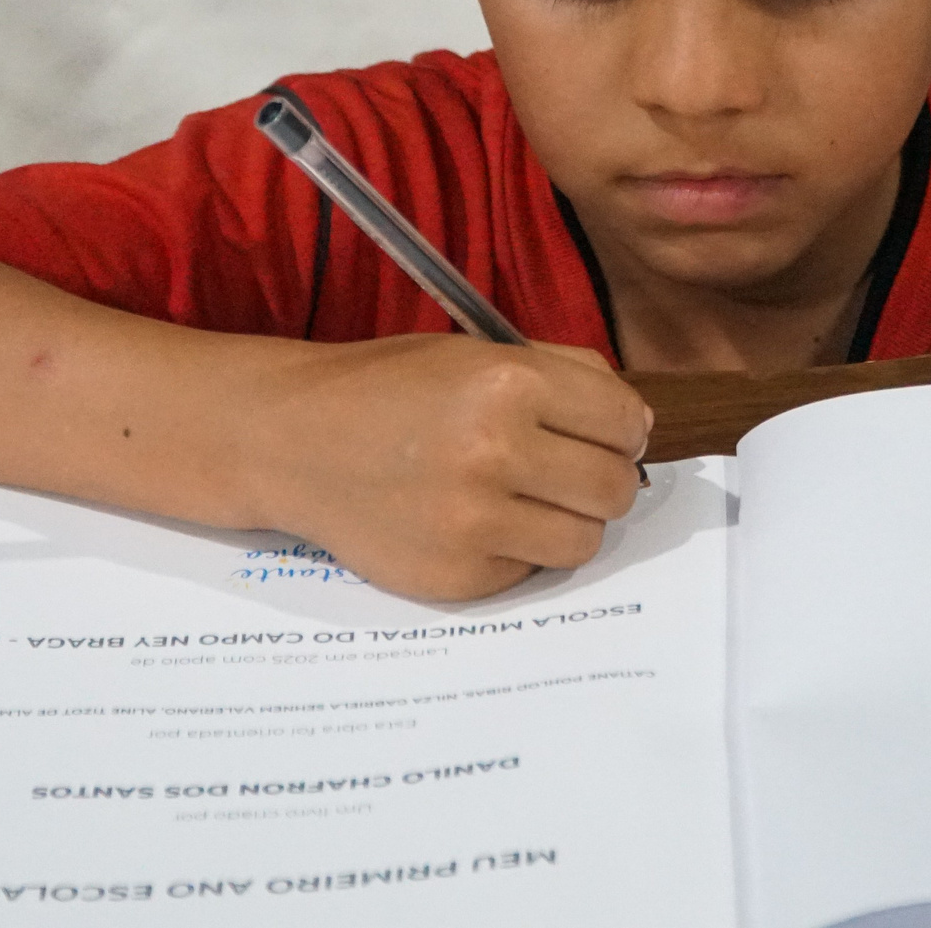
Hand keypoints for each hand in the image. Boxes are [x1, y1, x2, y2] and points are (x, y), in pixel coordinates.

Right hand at [240, 336, 651, 600]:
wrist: (293, 441)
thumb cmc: (389, 389)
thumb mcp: (475, 352)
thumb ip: (564, 374)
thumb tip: (638, 423)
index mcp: (508, 384)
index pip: (625, 422)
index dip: (624, 429)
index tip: (606, 433)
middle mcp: (495, 452)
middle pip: (614, 488)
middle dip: (602, 478)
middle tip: (567, 469)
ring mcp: (473, 523)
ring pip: (584, 541)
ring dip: (566, 521)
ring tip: (525, 498)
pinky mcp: (456, 576)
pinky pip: (530, 572)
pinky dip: (516, 550)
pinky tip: (474, 521)